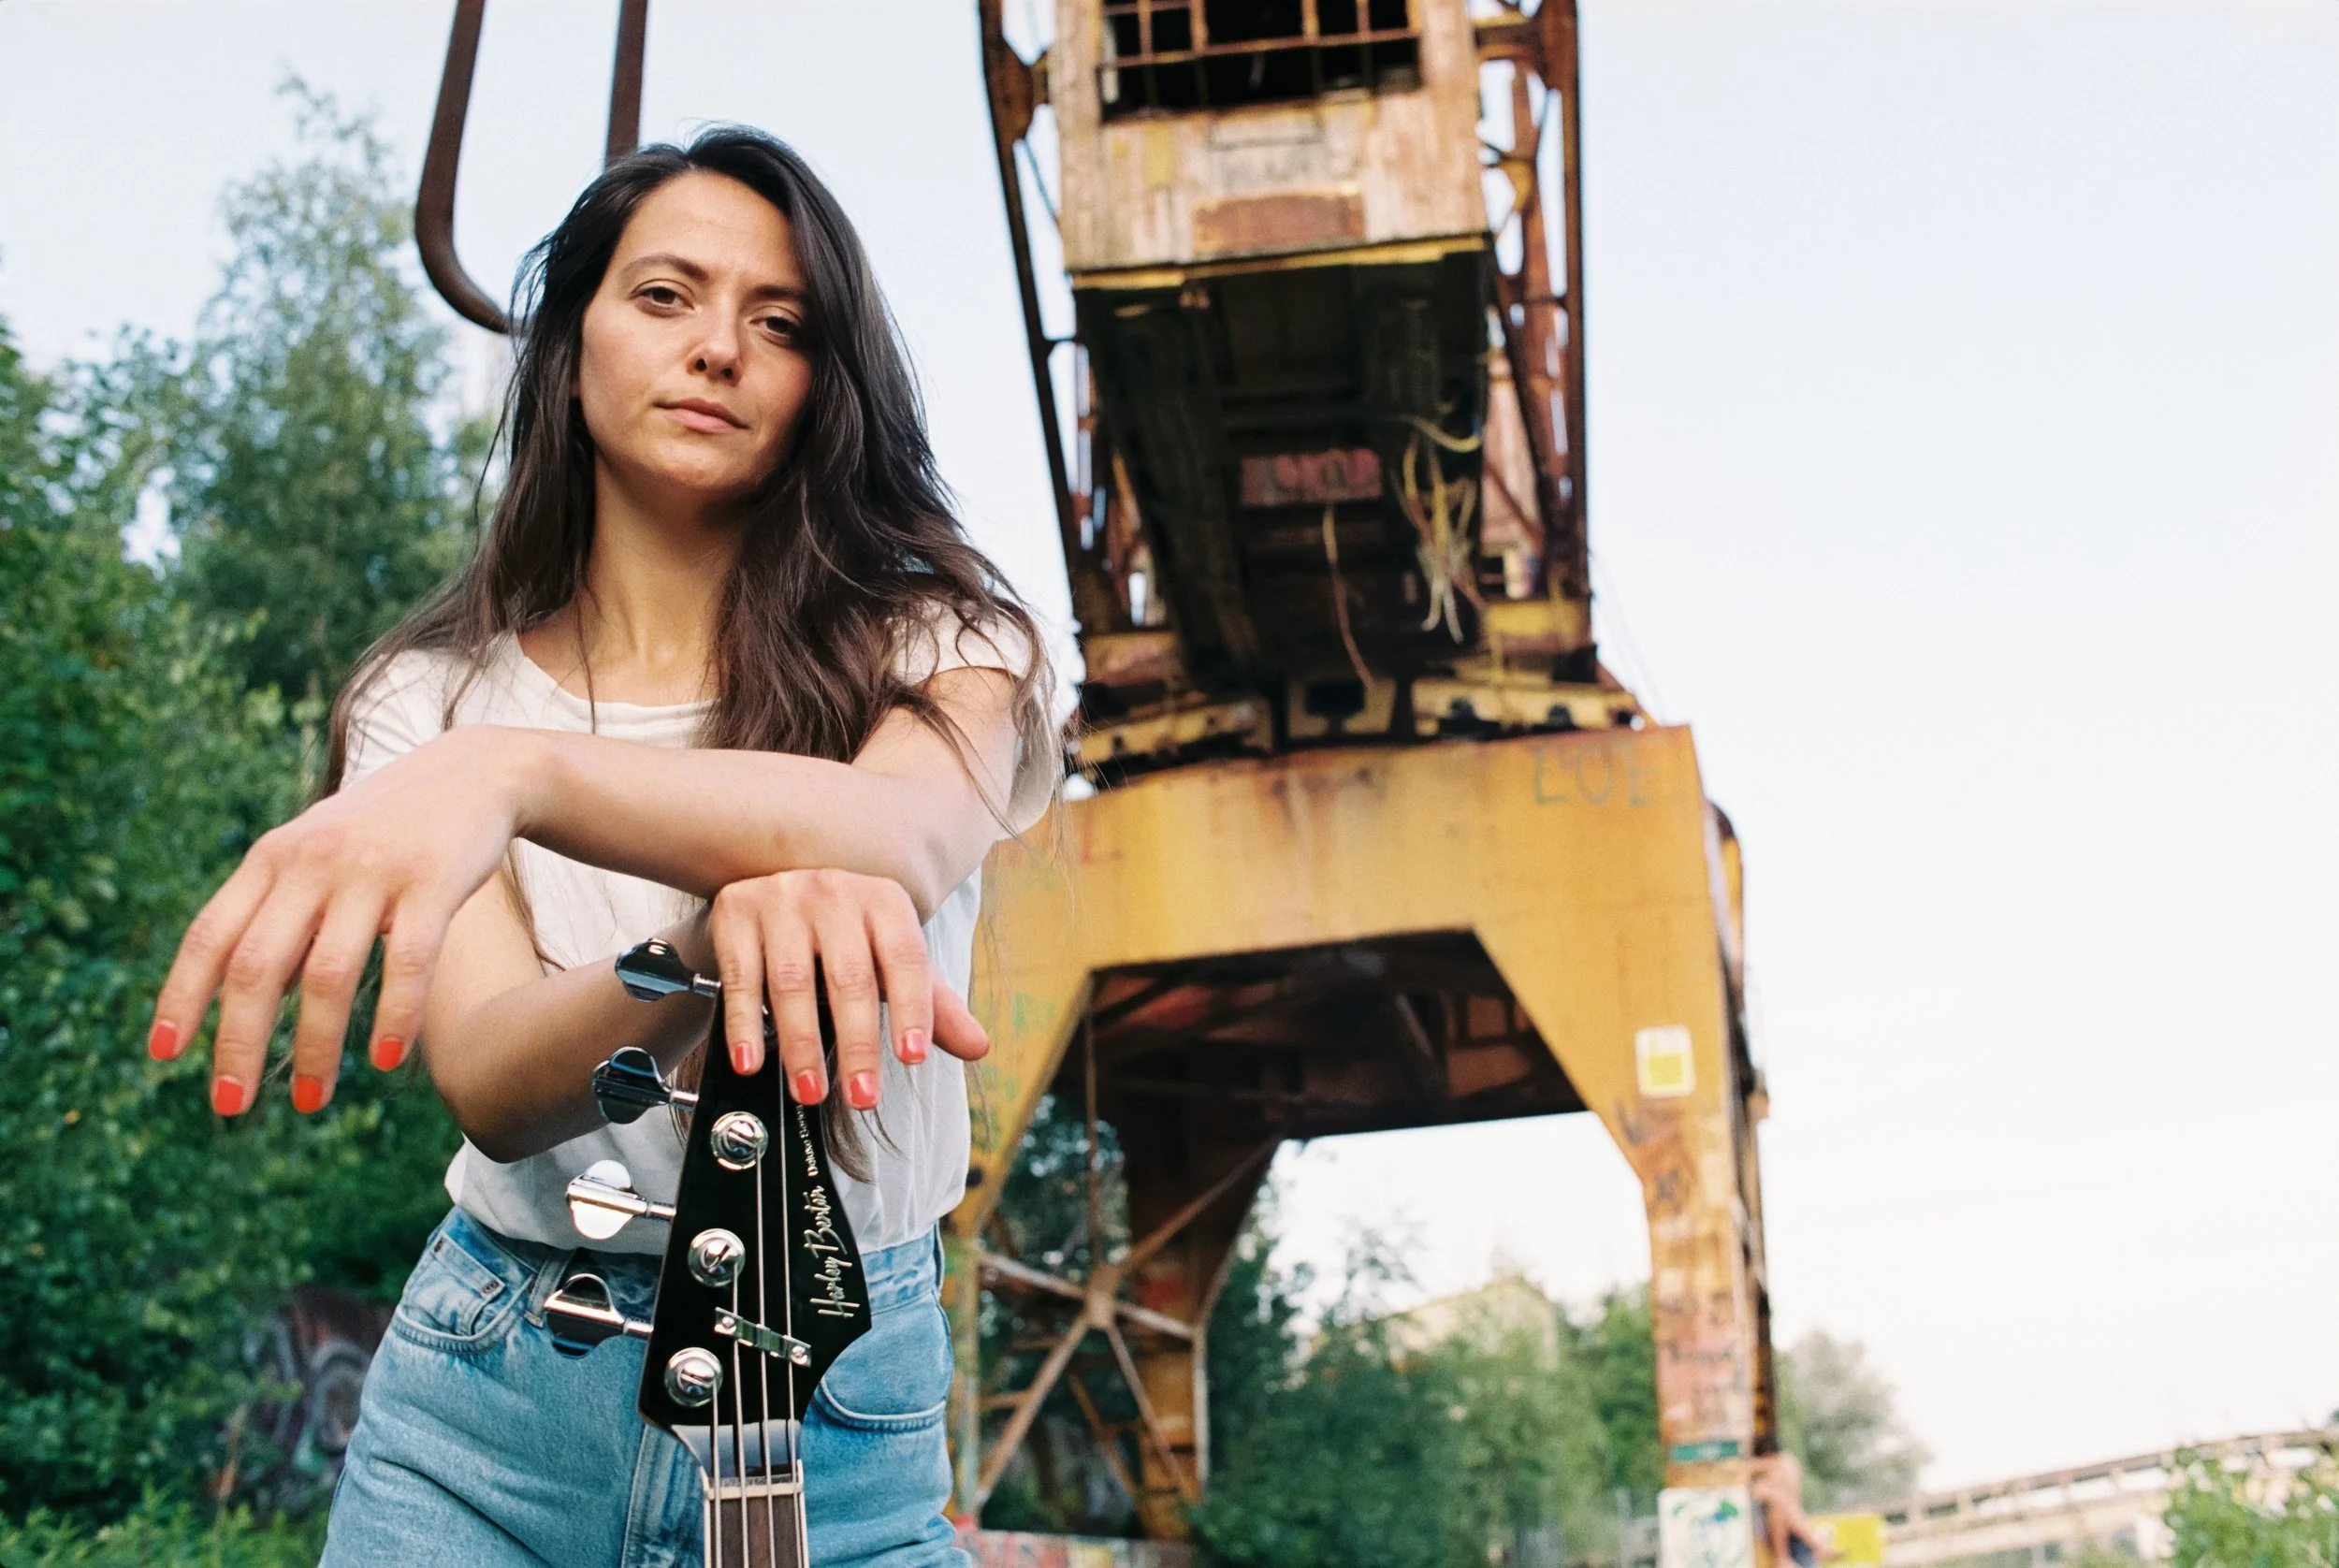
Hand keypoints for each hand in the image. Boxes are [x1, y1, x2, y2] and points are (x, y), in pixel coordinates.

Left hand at [148, 727, 528, 1114]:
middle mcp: (313, 862)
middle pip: (257, 966)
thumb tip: (246, 1004)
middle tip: (230, 1106)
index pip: (210, 935)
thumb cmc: (387, 830)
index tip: (163, 1055)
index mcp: (272, 858)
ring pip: (327, 974)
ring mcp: (373, 870)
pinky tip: (385, 1061)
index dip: (181, 997)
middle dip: (238, 1042)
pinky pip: (408, 961)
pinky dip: (393, 1016)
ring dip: (313, 1048)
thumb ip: (280, 915)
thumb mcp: (318, 855)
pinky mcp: (433, 881)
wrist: (473, 772)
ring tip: (310, 1101)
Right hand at [707, 868, 988, 1108]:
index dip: (912, 1010)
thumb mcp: (894, 957)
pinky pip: (741, 977)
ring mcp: (783, 900)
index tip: (911, 1059)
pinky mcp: (737, 913)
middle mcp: (835, 894)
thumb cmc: (847, 930)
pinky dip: (743, 1023)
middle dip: (857, 1044)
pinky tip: (750, 1061)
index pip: (906, 960)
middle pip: (849, 978)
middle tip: (863, 1097)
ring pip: (793, 981)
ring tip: (811, 1091)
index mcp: (885, 902)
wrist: (778, 874)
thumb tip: (977, 1047)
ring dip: (802, 1044)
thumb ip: (934, 1003)